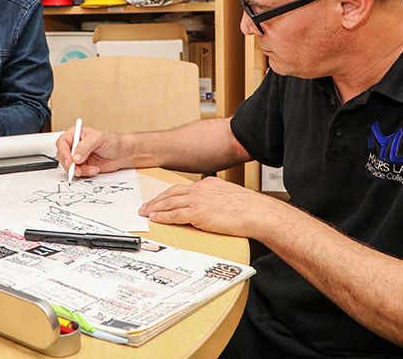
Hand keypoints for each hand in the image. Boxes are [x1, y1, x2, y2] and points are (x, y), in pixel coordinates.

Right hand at [56, 126, 124, 177]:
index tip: (69, 161)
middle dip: (69, 164)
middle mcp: (75, 145)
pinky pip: (78, 172)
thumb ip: (86, 146)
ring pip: (69, 166)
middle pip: (62, 155)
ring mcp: (78, 156)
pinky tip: (95, 169)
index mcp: (76, 134)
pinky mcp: (82, 166)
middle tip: (77, 169)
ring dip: (79, 170)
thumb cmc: (112, 142)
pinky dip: (86, 173)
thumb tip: (75, 156)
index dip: (63, 152)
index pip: (62, 142)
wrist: (121, 154)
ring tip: (92, 168)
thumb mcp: (99, 138)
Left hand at [139, 176, 276, 237]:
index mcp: (208, 183)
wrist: (257, 213)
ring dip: (155, 208)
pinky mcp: (198, 213)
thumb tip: (212, 207)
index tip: (160, 199)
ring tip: (145, 213)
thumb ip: (216, 198)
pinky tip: (155, 219)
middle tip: (145, 206)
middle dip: (156, 200)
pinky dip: (163, 217)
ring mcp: (198, 200)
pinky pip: (175, 215)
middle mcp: (200, 189)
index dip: (168, 194)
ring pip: (170, 203)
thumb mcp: (229, 196)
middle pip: (171, 193)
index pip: (182, 188)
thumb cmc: (249, 208)